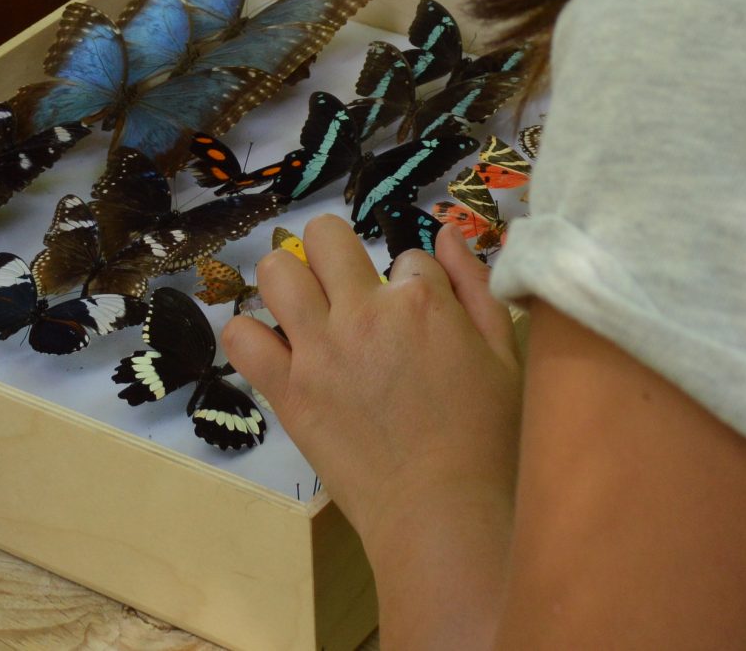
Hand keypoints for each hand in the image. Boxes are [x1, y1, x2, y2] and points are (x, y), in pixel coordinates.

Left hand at [226, 216, 520, 565]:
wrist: (443, 512)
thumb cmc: (487, 439)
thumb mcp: (504, 354)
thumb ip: (475, 286)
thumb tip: (443, 234)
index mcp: (422, 301)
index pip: (407, 255)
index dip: (414, 284)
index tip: (419, 321)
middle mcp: (364, 312)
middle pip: (324, 236)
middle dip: (335, 252)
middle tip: (346, 290)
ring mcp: (319, 349)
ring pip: (275, 270)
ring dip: (289, 281)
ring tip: (305, 311)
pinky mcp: (288, 390)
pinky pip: (241, 337)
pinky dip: (251, 336)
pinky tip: (276, 350)